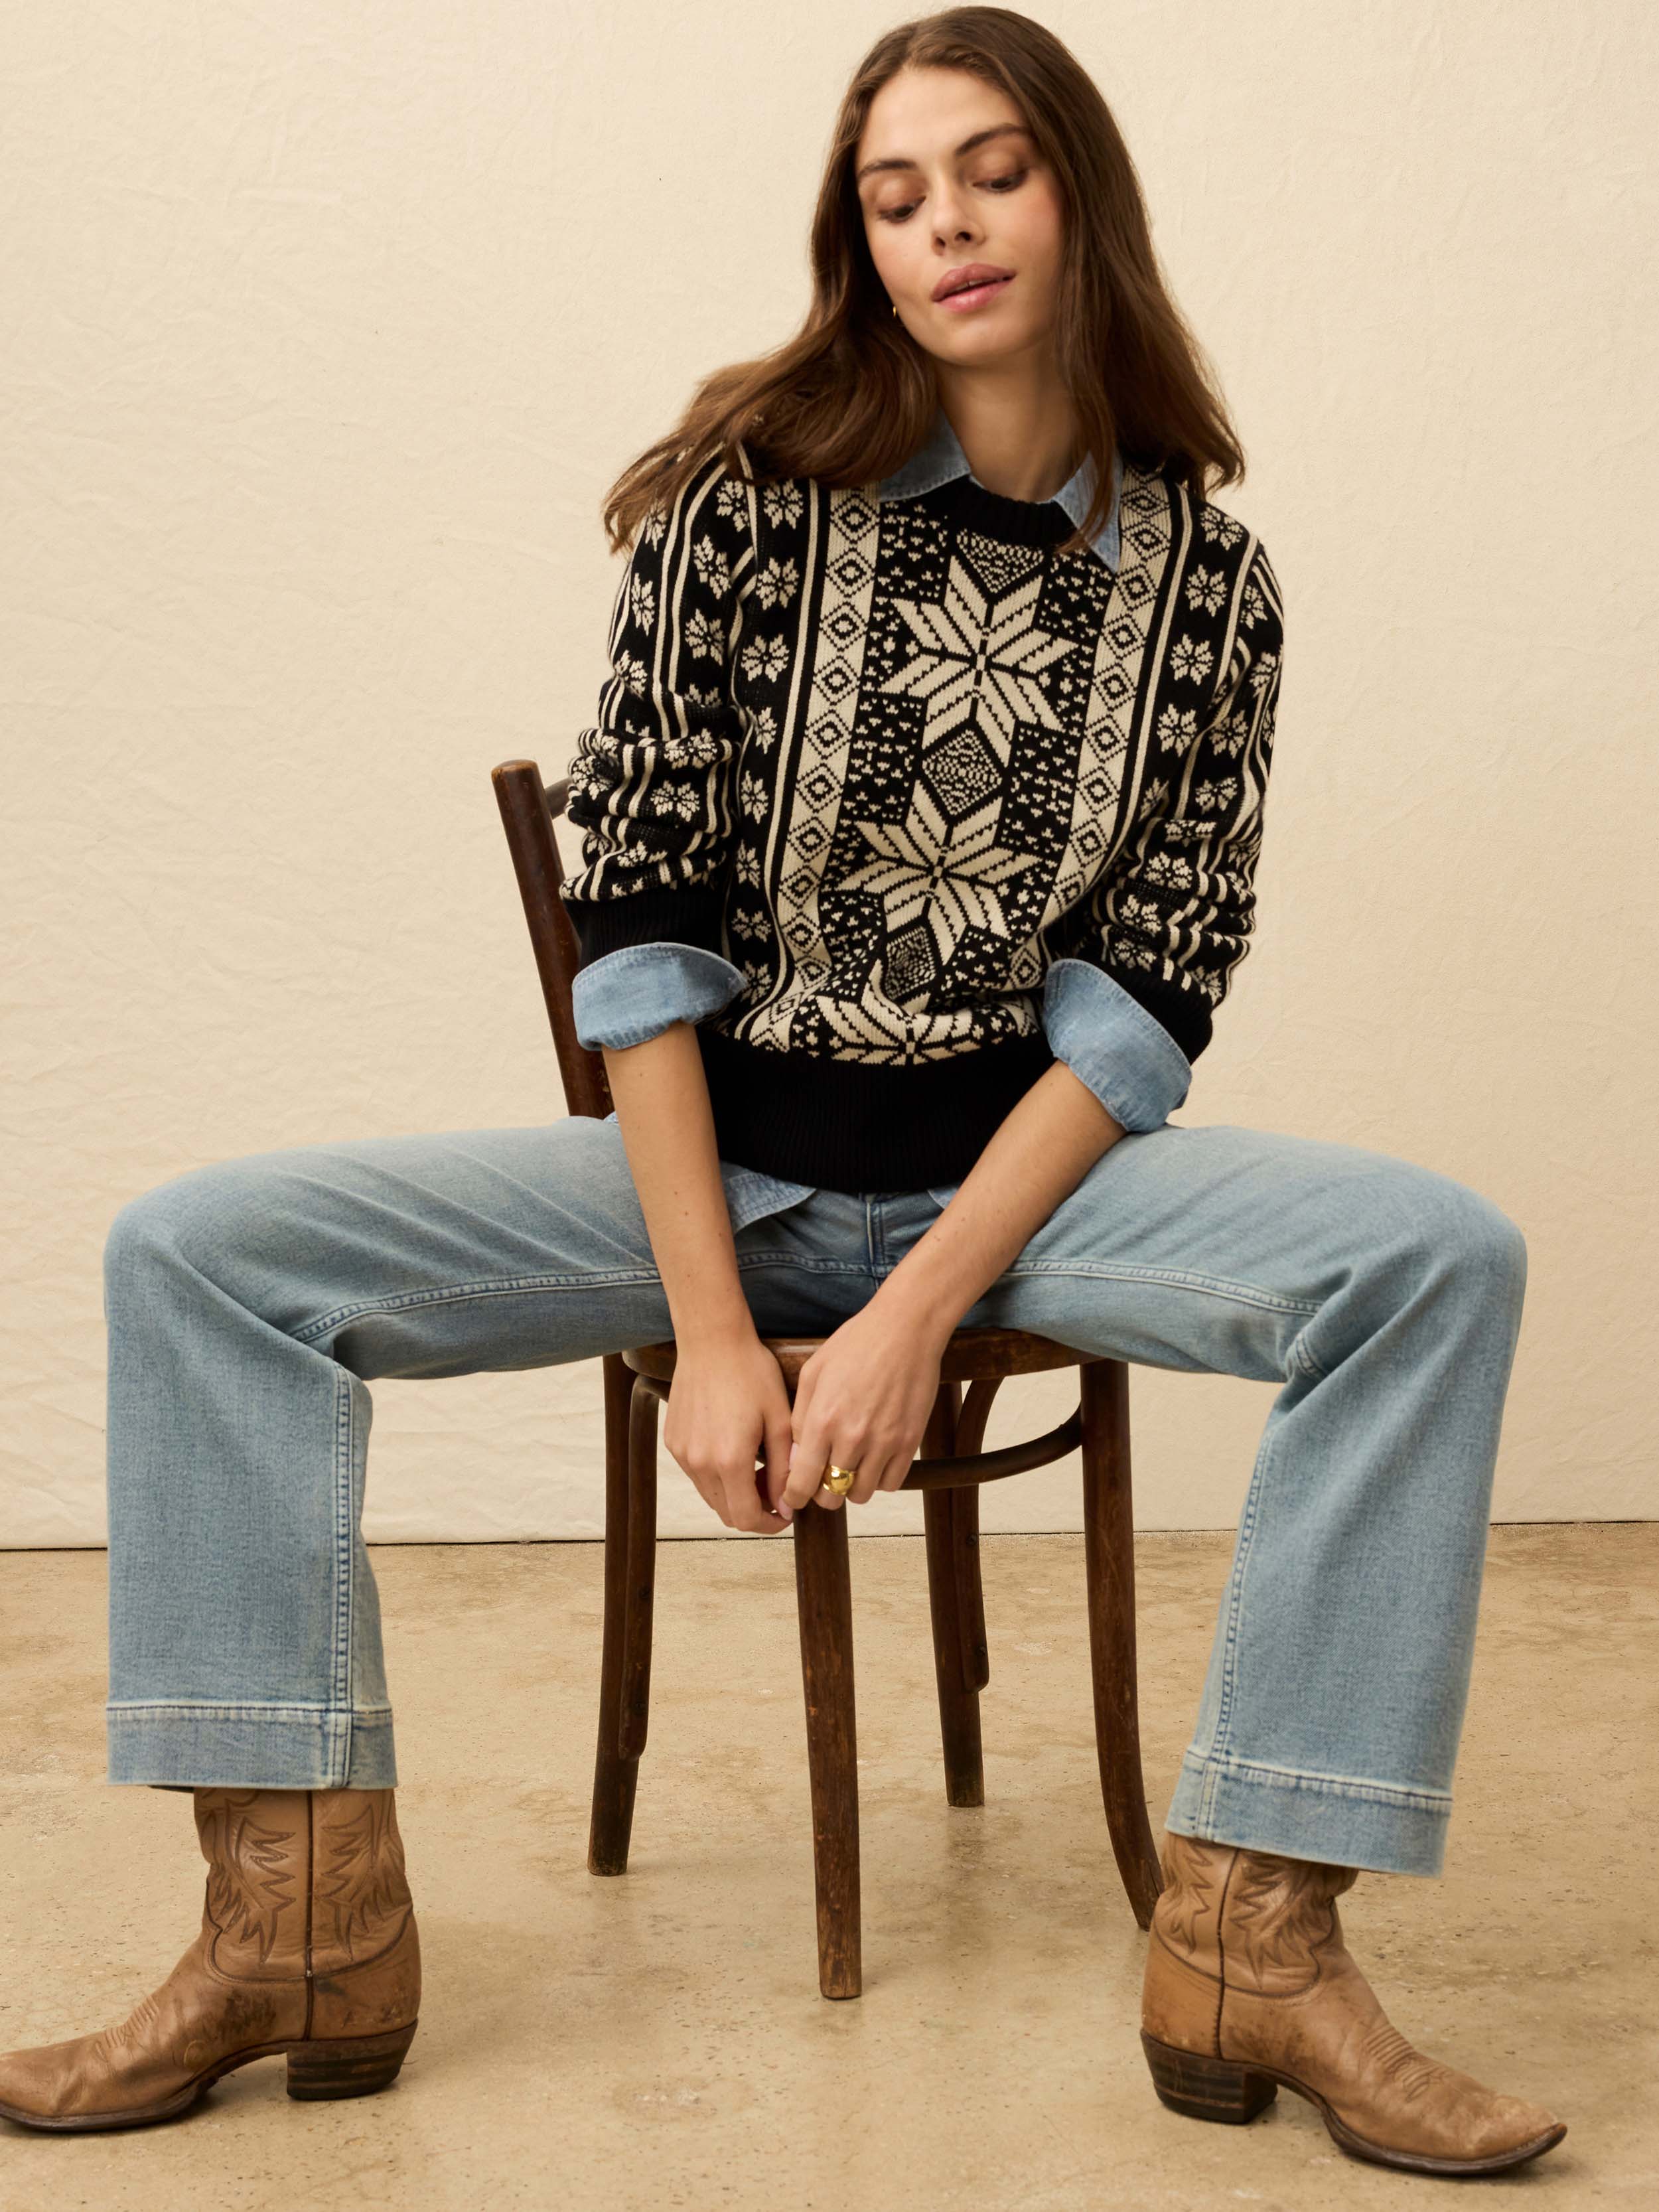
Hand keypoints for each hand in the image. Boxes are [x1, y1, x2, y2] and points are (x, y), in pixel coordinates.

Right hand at [662, 1334, 796, 1533]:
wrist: (711, 1341)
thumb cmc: (752, 1373)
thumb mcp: (779, 1420)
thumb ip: (783, 1469)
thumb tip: (786, 1506)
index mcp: (729, 1460)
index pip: (745, 1519)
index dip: (768, 1524)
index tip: (785, 1514)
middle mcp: (699, 1463)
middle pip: (725, 1513)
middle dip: (753, 1510)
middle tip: (774, 1488)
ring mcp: (682, 1454)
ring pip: (710, 1496)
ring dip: (733, 1493)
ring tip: (755, 1468)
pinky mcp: (672, 1441)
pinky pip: (696, 1474)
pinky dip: (715, 1475)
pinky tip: (732, 1449)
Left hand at [777, 1298, 945, 1512]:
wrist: (906, 1329)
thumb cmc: (855, 1344)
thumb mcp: (813, 1373)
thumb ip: (799, 1418)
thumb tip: (794, 1456)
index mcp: (822, 1420)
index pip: (802, 1482)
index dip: (793, 1498)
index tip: (792, 1498)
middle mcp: (852, 1437)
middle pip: (831, 1495)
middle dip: (822, 1492)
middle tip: (823, 1478)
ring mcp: (884, 1442)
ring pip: (862, 1494)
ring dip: (852, 1486)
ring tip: (851, 1465)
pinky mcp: (910, 1442)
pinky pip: (891, 1484)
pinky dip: (880, 1478)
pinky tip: (875, 1458)